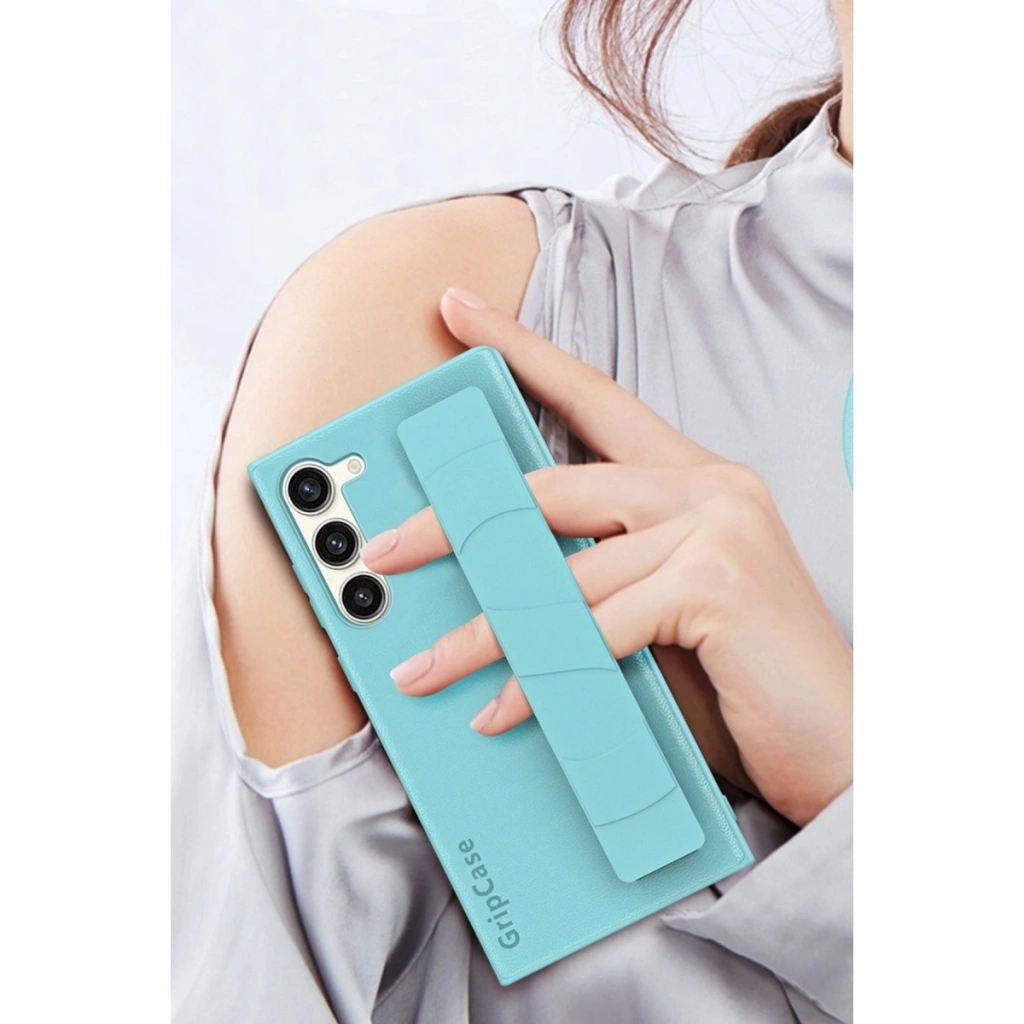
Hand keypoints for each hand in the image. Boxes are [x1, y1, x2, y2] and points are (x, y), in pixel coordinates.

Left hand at [362, 287, 851, 825]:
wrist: (842, 735)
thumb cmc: (743, 671)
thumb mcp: (660, 605)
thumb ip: (597, 575)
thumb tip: (498, 585)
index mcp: (691, 476)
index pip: (592, 394)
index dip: (520, 349)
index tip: (457, 307)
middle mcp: (705, 484)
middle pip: (550, 488)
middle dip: (456, 526)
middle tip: (387, 552)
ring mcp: (715, 526)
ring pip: (561, 572)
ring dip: (482, 632)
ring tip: (425, 668)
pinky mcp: (715, 582)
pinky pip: (595, 628)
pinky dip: (540, 677)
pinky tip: (503, 708)